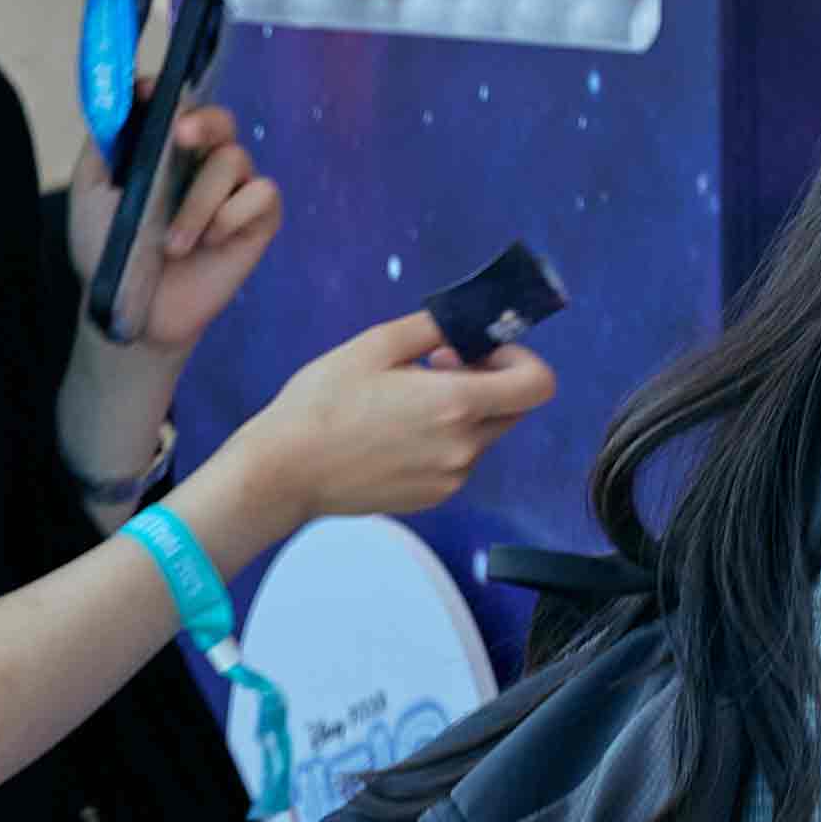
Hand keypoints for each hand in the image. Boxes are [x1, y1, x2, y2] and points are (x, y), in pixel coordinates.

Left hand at [67, 107, 281, 363]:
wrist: (135, 310)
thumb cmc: (110, 252)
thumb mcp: (92, 193)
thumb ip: (105, 145)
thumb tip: (125, 97)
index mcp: (163, 151)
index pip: (174, 106)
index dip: (167, 93)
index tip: (150, 92)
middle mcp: (201, 163)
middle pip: (220, 119)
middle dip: (204, 122)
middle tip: (181, 136)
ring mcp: (233, 190)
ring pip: (235, 160)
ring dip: (200, 202)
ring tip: (175, 244)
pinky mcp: (258, 219)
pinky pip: (261, 194)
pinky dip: (232, 216)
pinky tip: (211, 243)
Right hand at [230, 312, 554, 526]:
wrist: (283, 471)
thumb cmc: (320, 404)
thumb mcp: (374, 346)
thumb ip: (433, 328)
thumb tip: (468, 324)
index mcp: (456, 404)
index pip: (537, 385)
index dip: (520, 361)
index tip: (483, 351)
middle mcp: (464, 447)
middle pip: (512, 408)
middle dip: (486, 380)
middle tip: (435, 365)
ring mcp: (451, 478)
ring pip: (483, 434)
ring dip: (462, 411)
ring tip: (405, 400)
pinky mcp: (434, 497)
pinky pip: (457, 460)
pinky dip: (443, 440)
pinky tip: (395, 432)